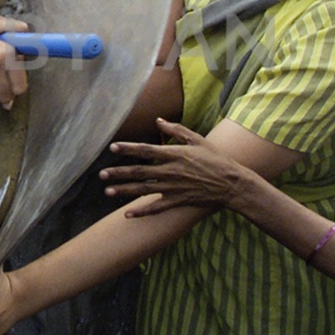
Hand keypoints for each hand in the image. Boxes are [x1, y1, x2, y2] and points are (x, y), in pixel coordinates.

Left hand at [102, 118, 246, 215]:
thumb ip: (176, 130)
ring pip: (143, 190)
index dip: (128, 149)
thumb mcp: (198, 139)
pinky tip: (127, 214)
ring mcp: (174, 188)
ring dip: (124, 191)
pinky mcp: (178, 201)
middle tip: (101, 174)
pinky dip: (142, 212)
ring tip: (107, 191)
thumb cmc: (216, 159)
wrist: (233, 184)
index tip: (112, 147)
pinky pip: (157, 208)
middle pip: (139, 172)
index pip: (146, 150)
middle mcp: (171, 171)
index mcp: (175, 154)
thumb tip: (158, 120)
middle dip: (118, 173)